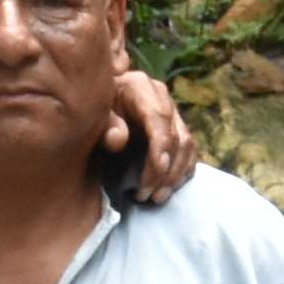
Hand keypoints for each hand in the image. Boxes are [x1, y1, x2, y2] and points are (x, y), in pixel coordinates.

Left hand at [107, 64, 199, 203]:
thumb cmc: (93, 111)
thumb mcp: (93, 114)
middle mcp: (161, 95)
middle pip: (176, 135)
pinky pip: (189, 150)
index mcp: (140, 86)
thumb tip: (119, 139)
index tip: (156, 173)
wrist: (98, 105)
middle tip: (148, 195)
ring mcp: (172, 110)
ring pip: (186, 145)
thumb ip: (105, 125)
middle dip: (165, 170)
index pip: (159, 118)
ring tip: (158, 197)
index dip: (160, 147)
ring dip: (175, 175)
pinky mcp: (178, 125)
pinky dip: (183, 170)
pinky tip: (171, 187)